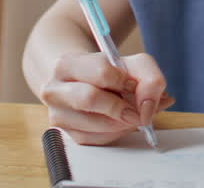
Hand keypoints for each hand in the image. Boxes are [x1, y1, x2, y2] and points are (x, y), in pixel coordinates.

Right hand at [39, 51, 175, 144]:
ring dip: (123, 123)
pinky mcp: (67, 135)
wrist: (83, 83)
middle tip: (138, 111)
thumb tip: (149, 107)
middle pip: (90, 99)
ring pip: (96, 125)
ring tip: (132, 113)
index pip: (100, 72)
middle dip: (121, 106)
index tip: (134, 86)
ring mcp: (58, 115)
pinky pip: (98, 139)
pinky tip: (120, 121)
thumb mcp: (131, 64)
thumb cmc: (108, 72)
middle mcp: (54, 90)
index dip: (124, 81)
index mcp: (66, 64)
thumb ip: (149, 78)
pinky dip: (116, 132)